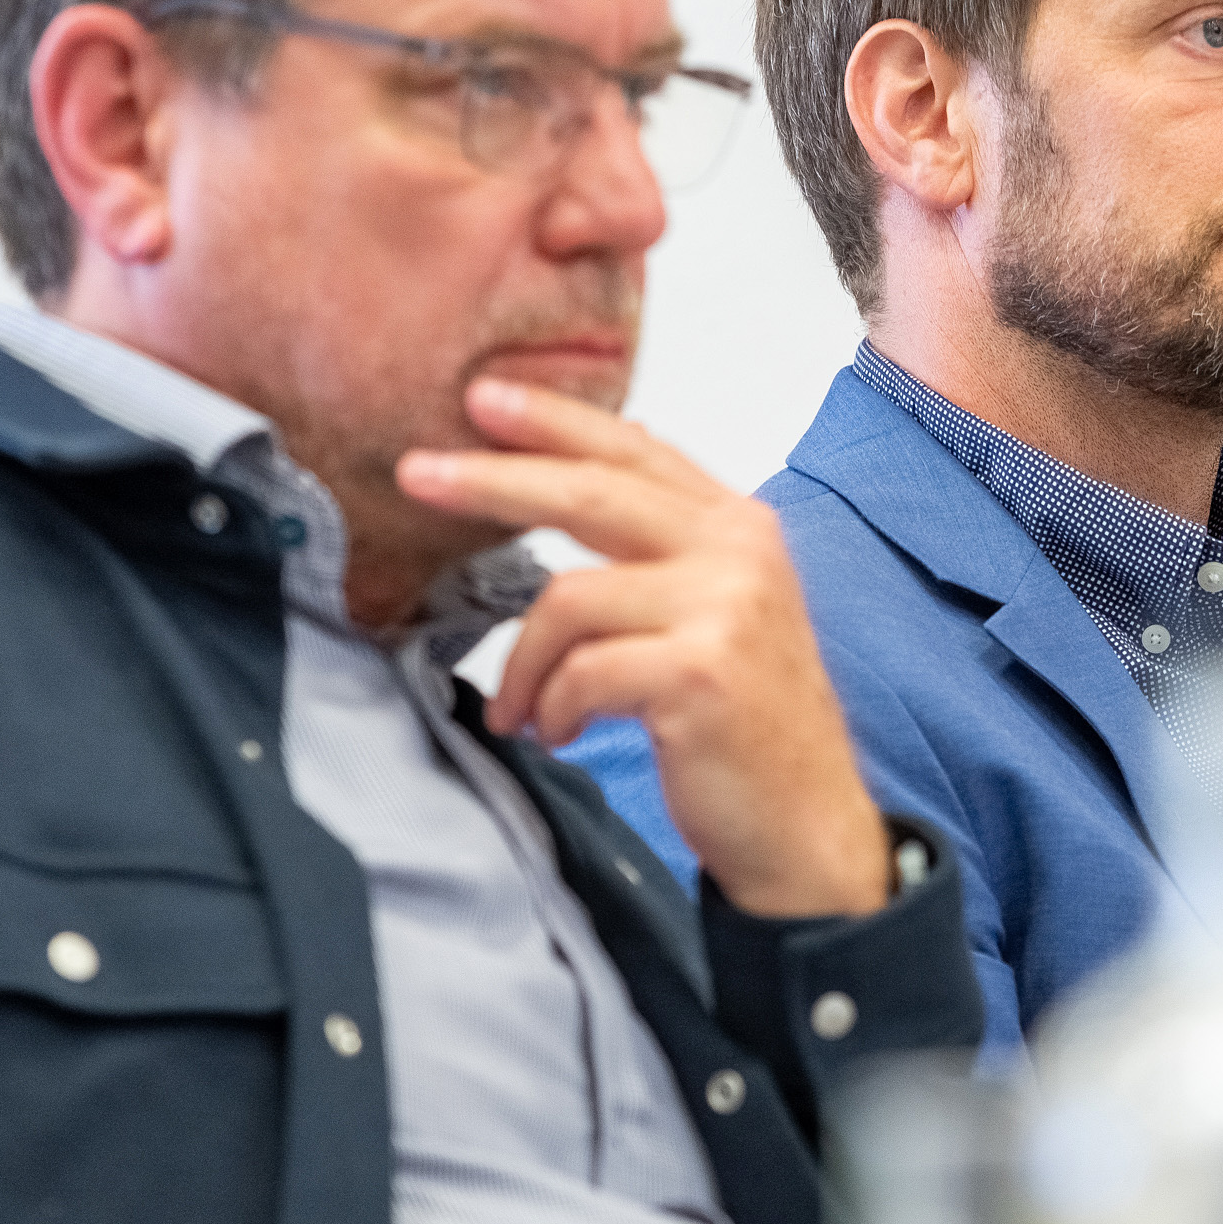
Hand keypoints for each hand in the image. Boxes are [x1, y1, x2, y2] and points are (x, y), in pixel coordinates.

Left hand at [396, 378, 890, 917]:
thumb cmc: (747, 727)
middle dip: (493, 481)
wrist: (807, 826)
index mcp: (741, 529)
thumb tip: (580, 481)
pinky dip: (552, 707)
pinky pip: (580, 671)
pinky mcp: (700, 672)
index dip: (557, 420)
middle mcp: (741, 553)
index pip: (637, 451)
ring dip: (522, 664)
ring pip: (568, 598)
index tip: (483, 397)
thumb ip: (666, 549)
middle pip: (592, 492)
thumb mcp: (720, 616)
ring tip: (519, 709)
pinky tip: (561, 732)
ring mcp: (726, 609)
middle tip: (415, 474)